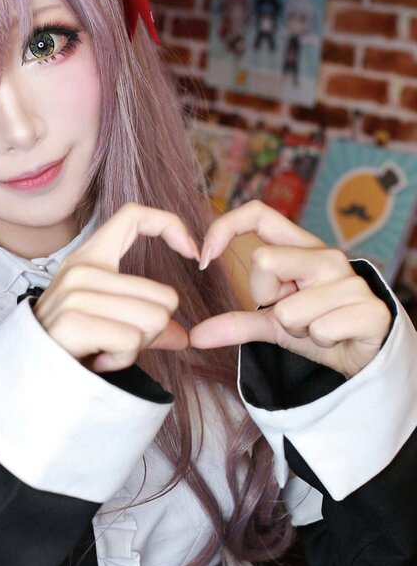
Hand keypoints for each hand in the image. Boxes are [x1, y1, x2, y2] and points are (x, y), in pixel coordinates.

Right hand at [33, 202, 198, 372]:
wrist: (26, 374)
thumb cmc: (68, 347)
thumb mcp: (109, 323)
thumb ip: (147, 322)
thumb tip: (184, 337)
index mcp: (89, 257)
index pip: (133, 215)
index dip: (171, 225)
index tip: (192, 253)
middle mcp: (82, 268)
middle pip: (164, 296)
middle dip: (153, 330)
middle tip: (118, 341)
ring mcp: (76, 292)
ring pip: (154, 320)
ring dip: (136, 347)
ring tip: (105, 351)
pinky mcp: (73, 320)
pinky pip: (131, 341)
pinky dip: (121, 360)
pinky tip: (98, 361)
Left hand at [189, 200, 391, 376]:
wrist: (366, 353)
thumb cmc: (318, 328)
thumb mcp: (274, 324)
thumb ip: (237, 323)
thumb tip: (195, 336)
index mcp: (302, 248)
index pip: (259, 213)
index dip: (225, 227)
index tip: (204, 259)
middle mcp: (327, 256)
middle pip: (263, 261)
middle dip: (267, 300)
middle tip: (291, 314)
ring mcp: (350, 281)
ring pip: (289, 310)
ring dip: (296, 331)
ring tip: (316, 328)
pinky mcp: (370, 309)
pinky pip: (319, 331)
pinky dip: (321, 343)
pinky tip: (336, 338)